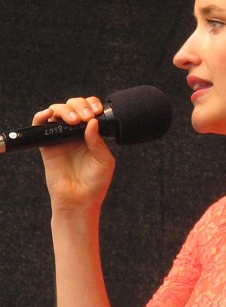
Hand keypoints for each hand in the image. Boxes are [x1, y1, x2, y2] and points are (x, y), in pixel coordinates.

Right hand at [33, 96, 115, 211]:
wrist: (79, 201)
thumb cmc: (95, 183)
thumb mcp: (104, 161)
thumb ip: (98, 141)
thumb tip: (92, 122)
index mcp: (91, 134)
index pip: (89, 110)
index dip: (91, 105)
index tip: (95, 112)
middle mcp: (75, 133)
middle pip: (73, 106)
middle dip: (79, 105)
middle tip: (84, 117)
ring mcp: (60, 138)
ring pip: (57, 112)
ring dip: (64, 109)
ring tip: (73, 120)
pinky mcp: (47, 145)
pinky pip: (40, 126)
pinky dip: (41, 116)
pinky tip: (48, 115)